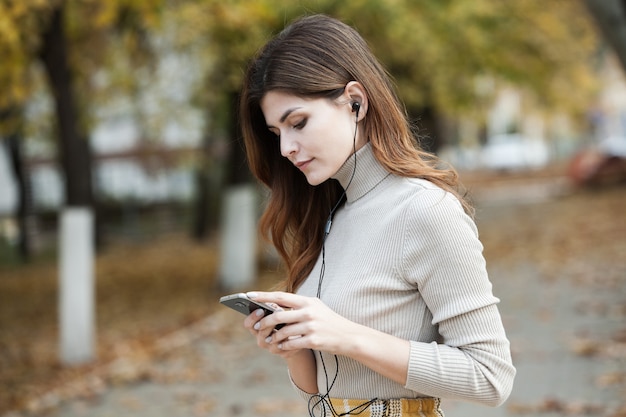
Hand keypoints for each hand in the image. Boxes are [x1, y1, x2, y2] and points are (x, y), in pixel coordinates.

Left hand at [243, 291, 357, 356]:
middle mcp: (309, 312)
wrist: (349, 336)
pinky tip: (281, 346)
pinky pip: (291, 344)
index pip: (281, 296)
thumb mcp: (316, 307)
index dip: (263, 296)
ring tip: (269, 339)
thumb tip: (275, 304)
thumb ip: (298, 305)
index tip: (249, 295)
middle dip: (264, 322)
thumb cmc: (328, 321)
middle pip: (278, 315)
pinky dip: (283, 346)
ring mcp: (311, 326)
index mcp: (307, 301)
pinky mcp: (314, 340)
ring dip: (273, 337)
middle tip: (256, 326)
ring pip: (283, 331)